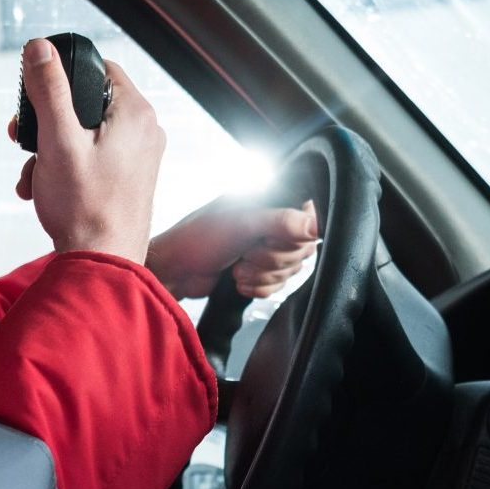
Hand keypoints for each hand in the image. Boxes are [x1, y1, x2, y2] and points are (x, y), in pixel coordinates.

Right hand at [11, 42, 162, 262]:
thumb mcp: (58, 141)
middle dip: (48, 123)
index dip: (62, 77)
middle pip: (87, 103)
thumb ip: (49, 90)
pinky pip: (91, 159)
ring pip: (84, 134)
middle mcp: (144, 132)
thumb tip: (41, 48)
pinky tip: (45, 189)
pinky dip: (65, 168)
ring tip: (34, 176)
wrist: (101, 264)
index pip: (98, 68)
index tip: (37, 96)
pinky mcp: (128, 179)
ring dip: (50, 151)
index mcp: (135, 114)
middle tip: (24, 141)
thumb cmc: (86, 209)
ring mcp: (138, 157)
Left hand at [146, 196, 318, 301]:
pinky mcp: (259, 270)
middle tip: (246, 255)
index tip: (269, 240)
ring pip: (291, 270)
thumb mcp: (241, 225)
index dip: (293, 237)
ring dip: (262, 276)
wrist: (175, 272)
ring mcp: (265, 247)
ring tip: (237, 269)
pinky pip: (278, 285)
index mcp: (268, 201)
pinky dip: (259, 288)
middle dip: (271, 260)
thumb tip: (314, 225)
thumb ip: (280, 221)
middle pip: (301, 249)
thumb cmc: (198, 239)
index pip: (308, 219)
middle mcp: (270, 222)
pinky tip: (238, 282)